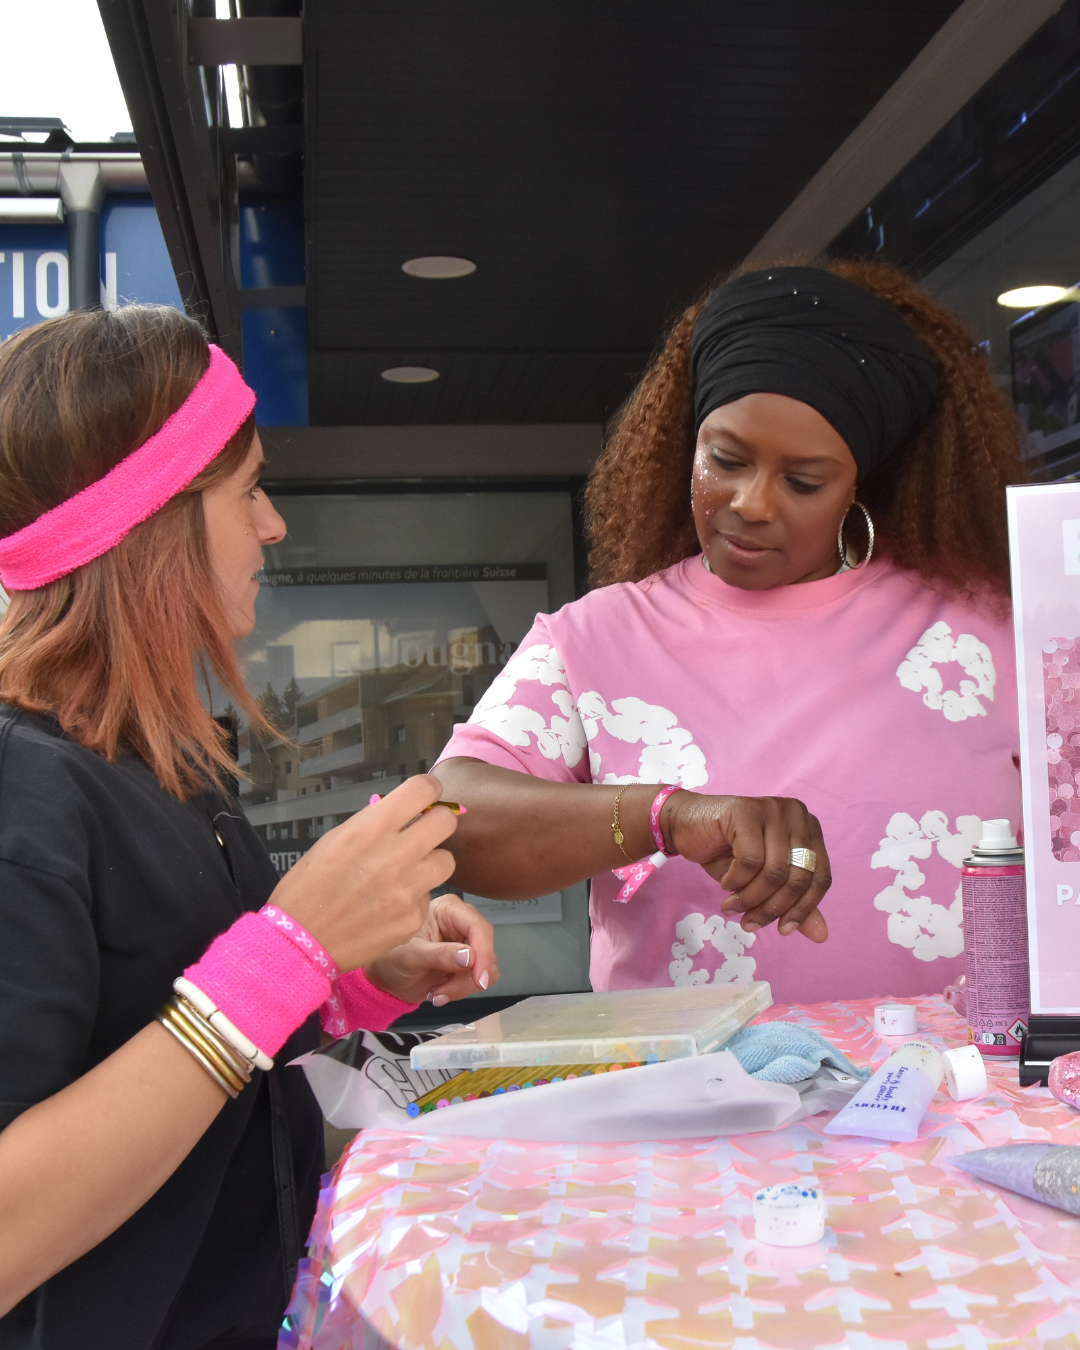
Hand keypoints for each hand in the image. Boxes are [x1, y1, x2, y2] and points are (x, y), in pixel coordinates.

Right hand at [268, 774, 457, 970]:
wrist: (299, 940)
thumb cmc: (309, 887)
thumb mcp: (336, 840)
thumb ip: (375, 823)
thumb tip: (406, 812)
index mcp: (371, 828)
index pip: (423, 789)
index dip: (429, 790)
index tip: (427, 797)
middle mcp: (394, 855)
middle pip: (447, 822)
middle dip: (438, 822)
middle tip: (426, 831)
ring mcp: (406, 889)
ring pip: (446, 861)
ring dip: (431, 862)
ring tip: (408, 871)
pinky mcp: (411, 919)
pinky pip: (427, 896)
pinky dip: (413, 897)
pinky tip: (389, 904)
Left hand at [364, 893, 498, 1004]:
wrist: (385, 979)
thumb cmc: (390, 958)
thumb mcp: (411, 956)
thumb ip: (439, 955)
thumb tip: (469, 957)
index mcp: (447, 909)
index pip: (477, 927)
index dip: (483, 953)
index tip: (479, 980)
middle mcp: (461, 922)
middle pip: (485, 949)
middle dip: (467, 977)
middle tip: (442, 993)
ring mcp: (465, 943)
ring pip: (486, 967)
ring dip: (462, 987)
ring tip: (436, 994)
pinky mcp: (467, 963)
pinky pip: (478, 979)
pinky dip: (461, 991)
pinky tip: (440, 993)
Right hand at [662, 792, 829, 940]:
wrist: (687, 827)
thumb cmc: (728, 853)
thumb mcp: (764, 882)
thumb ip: (792, 903)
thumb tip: (821, 936)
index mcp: (809, 828)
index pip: (821, 877)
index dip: (804, 909)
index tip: (783, 931)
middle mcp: (797, 813)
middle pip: (798, 877)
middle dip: (772, 908)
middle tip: (750, 923)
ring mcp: (772, 809)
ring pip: (774, 872)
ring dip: (751, 898)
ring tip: (733, 907)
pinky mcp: (746, 811)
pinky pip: (750, 860)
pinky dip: (737, 880)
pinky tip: (727, 883)